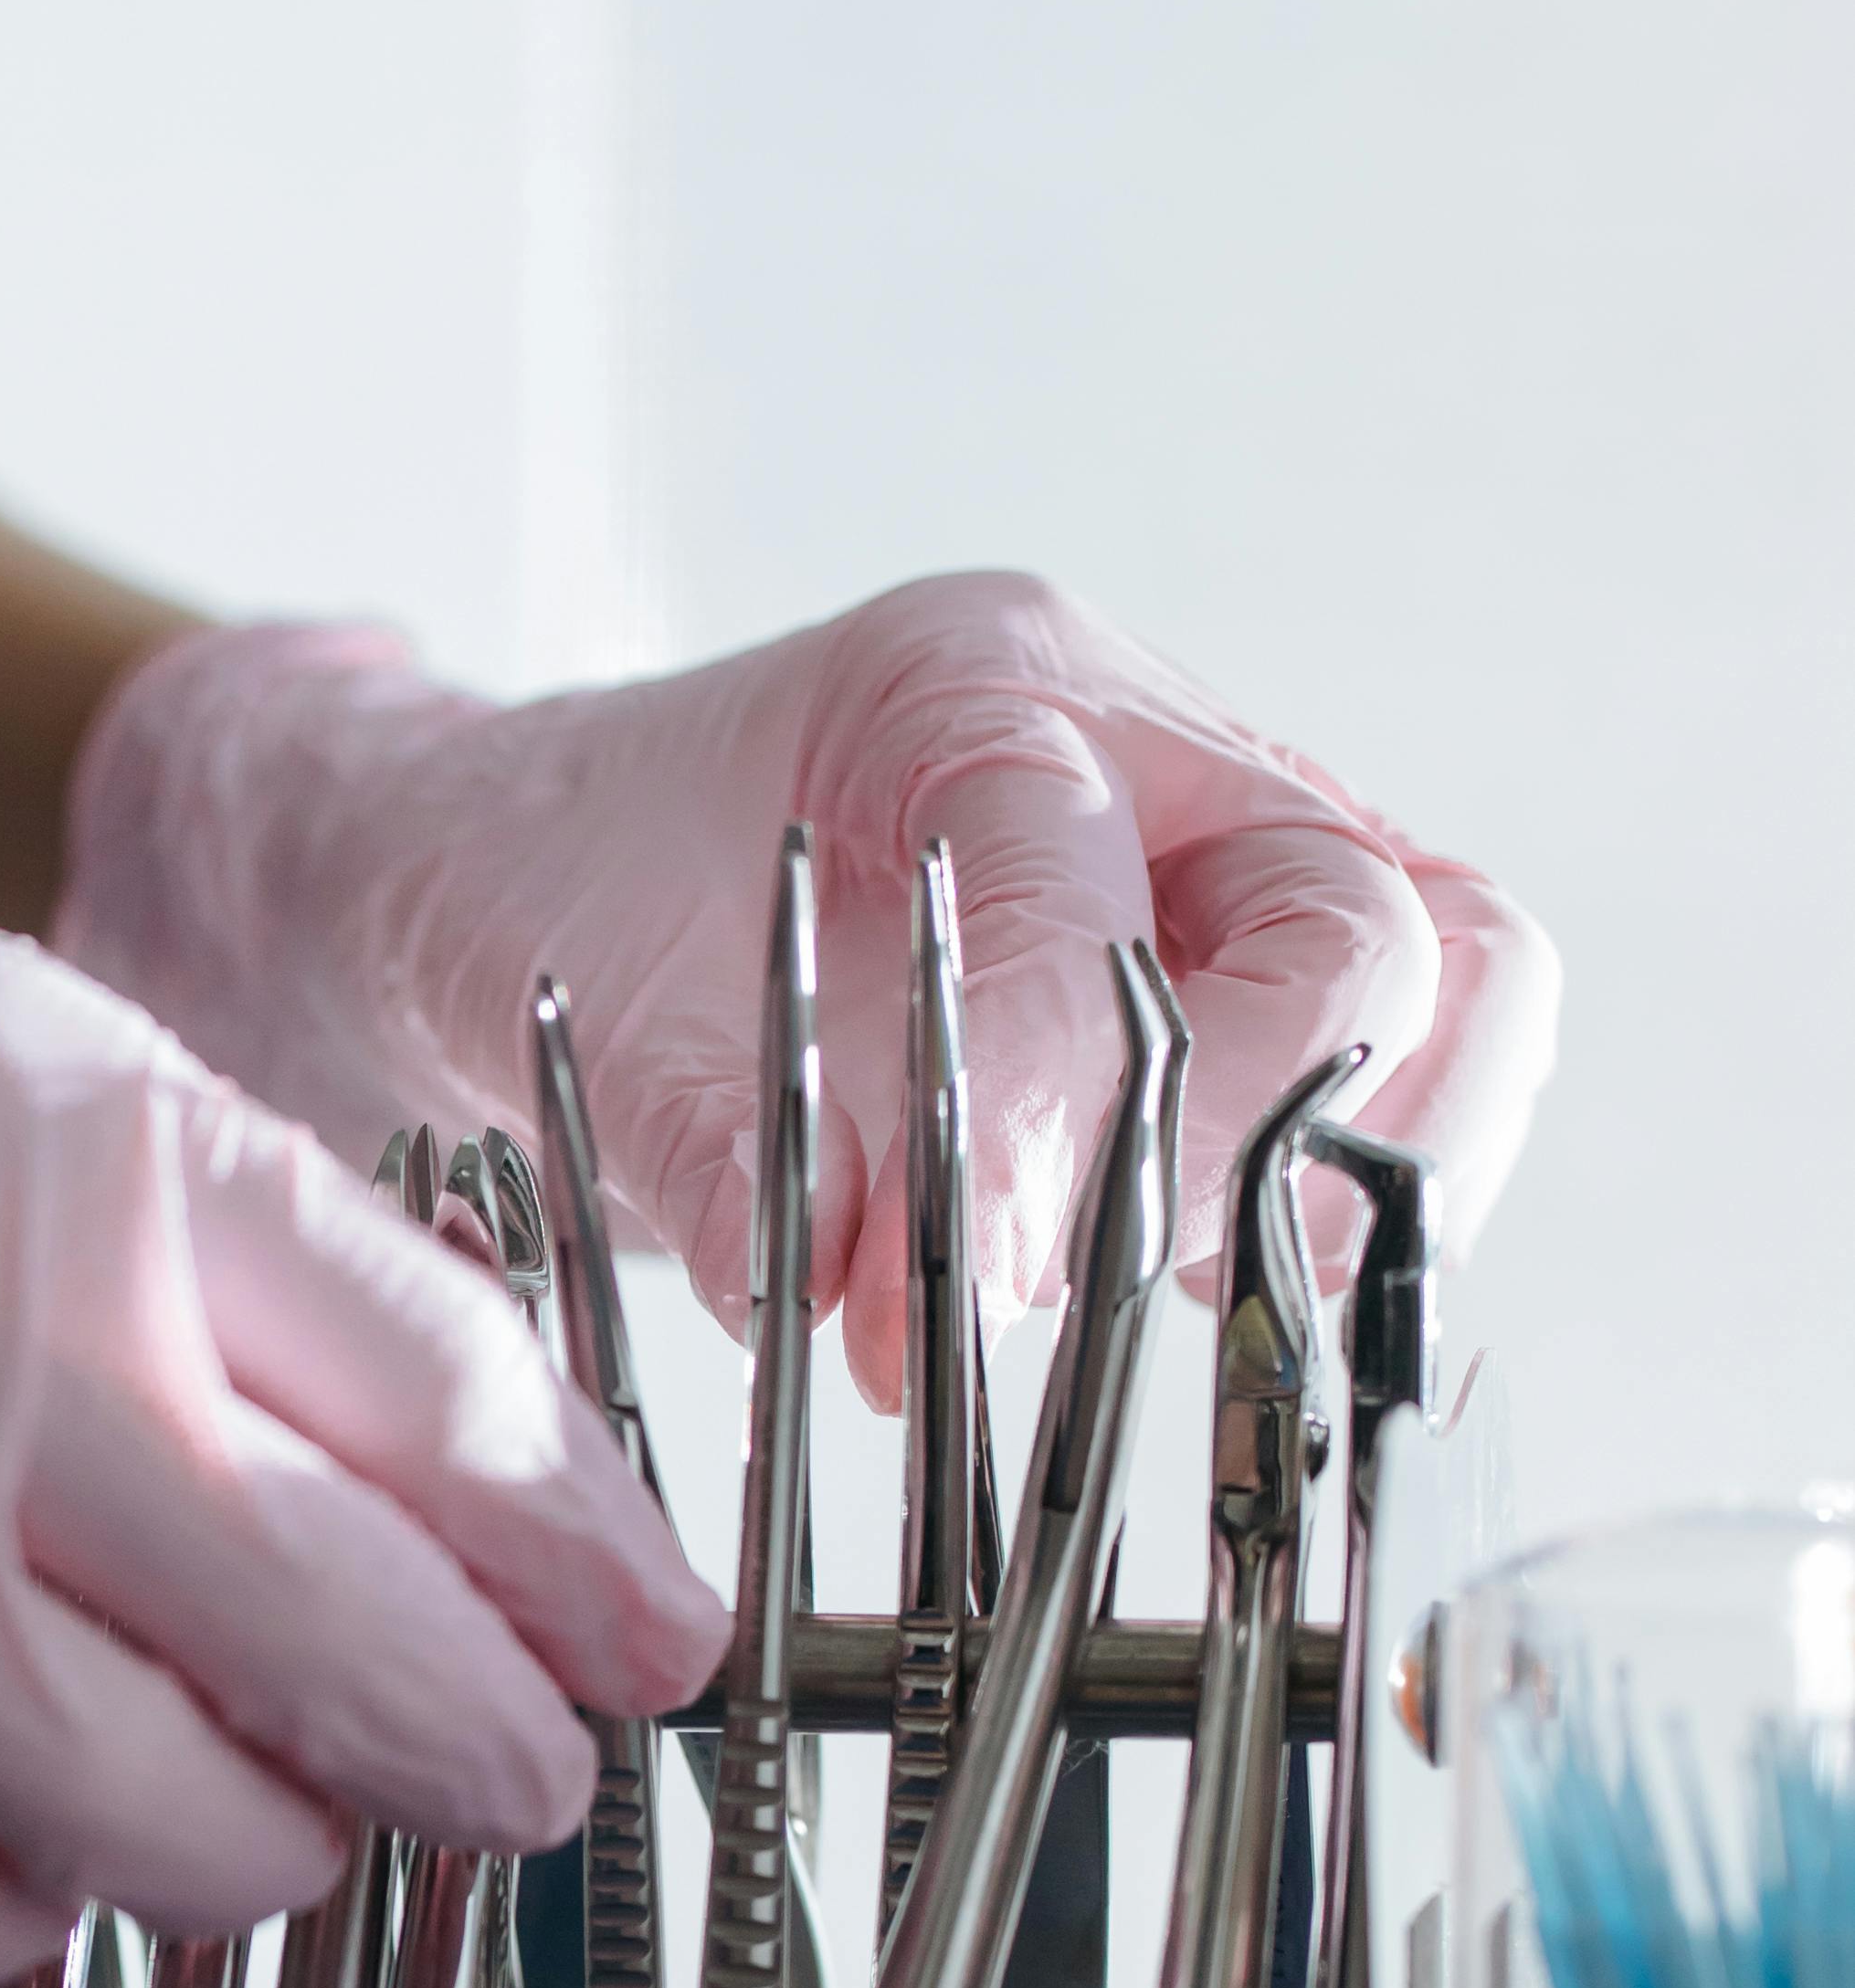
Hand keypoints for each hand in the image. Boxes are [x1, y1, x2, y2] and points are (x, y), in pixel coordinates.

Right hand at [0, 552, 723, 1987]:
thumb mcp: (5, 1045)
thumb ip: (243, 1259)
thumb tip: (492, 1490)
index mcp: (113, 1165)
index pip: (479, 1429)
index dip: (602, 1577)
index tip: (648, 1644)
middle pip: (380, 1675)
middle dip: (488, 1759)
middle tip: (496, 1773)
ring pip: (189, 1842)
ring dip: (250, 1848)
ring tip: (221, 1793)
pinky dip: (10, 1912)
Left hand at [52, 570, 1559, 1400]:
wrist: (529, 882)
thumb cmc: (553, 903)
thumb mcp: (576, 1014)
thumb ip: (719, 1149)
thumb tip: (851, 1295)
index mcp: (981, 691)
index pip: (1109, 885)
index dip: (1062, 1097)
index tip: (969, 1270)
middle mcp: (1153, 755)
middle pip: (1392, 929)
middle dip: (1273, 1134)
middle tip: (1096, 1277)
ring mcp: (1230, 870)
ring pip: (1458, 1001)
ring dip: (1346, 1180)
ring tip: (1164, 1289)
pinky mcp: (1249, 992)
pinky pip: (1403, 1094)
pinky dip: (1329, 1216)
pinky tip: (1180, 1293)